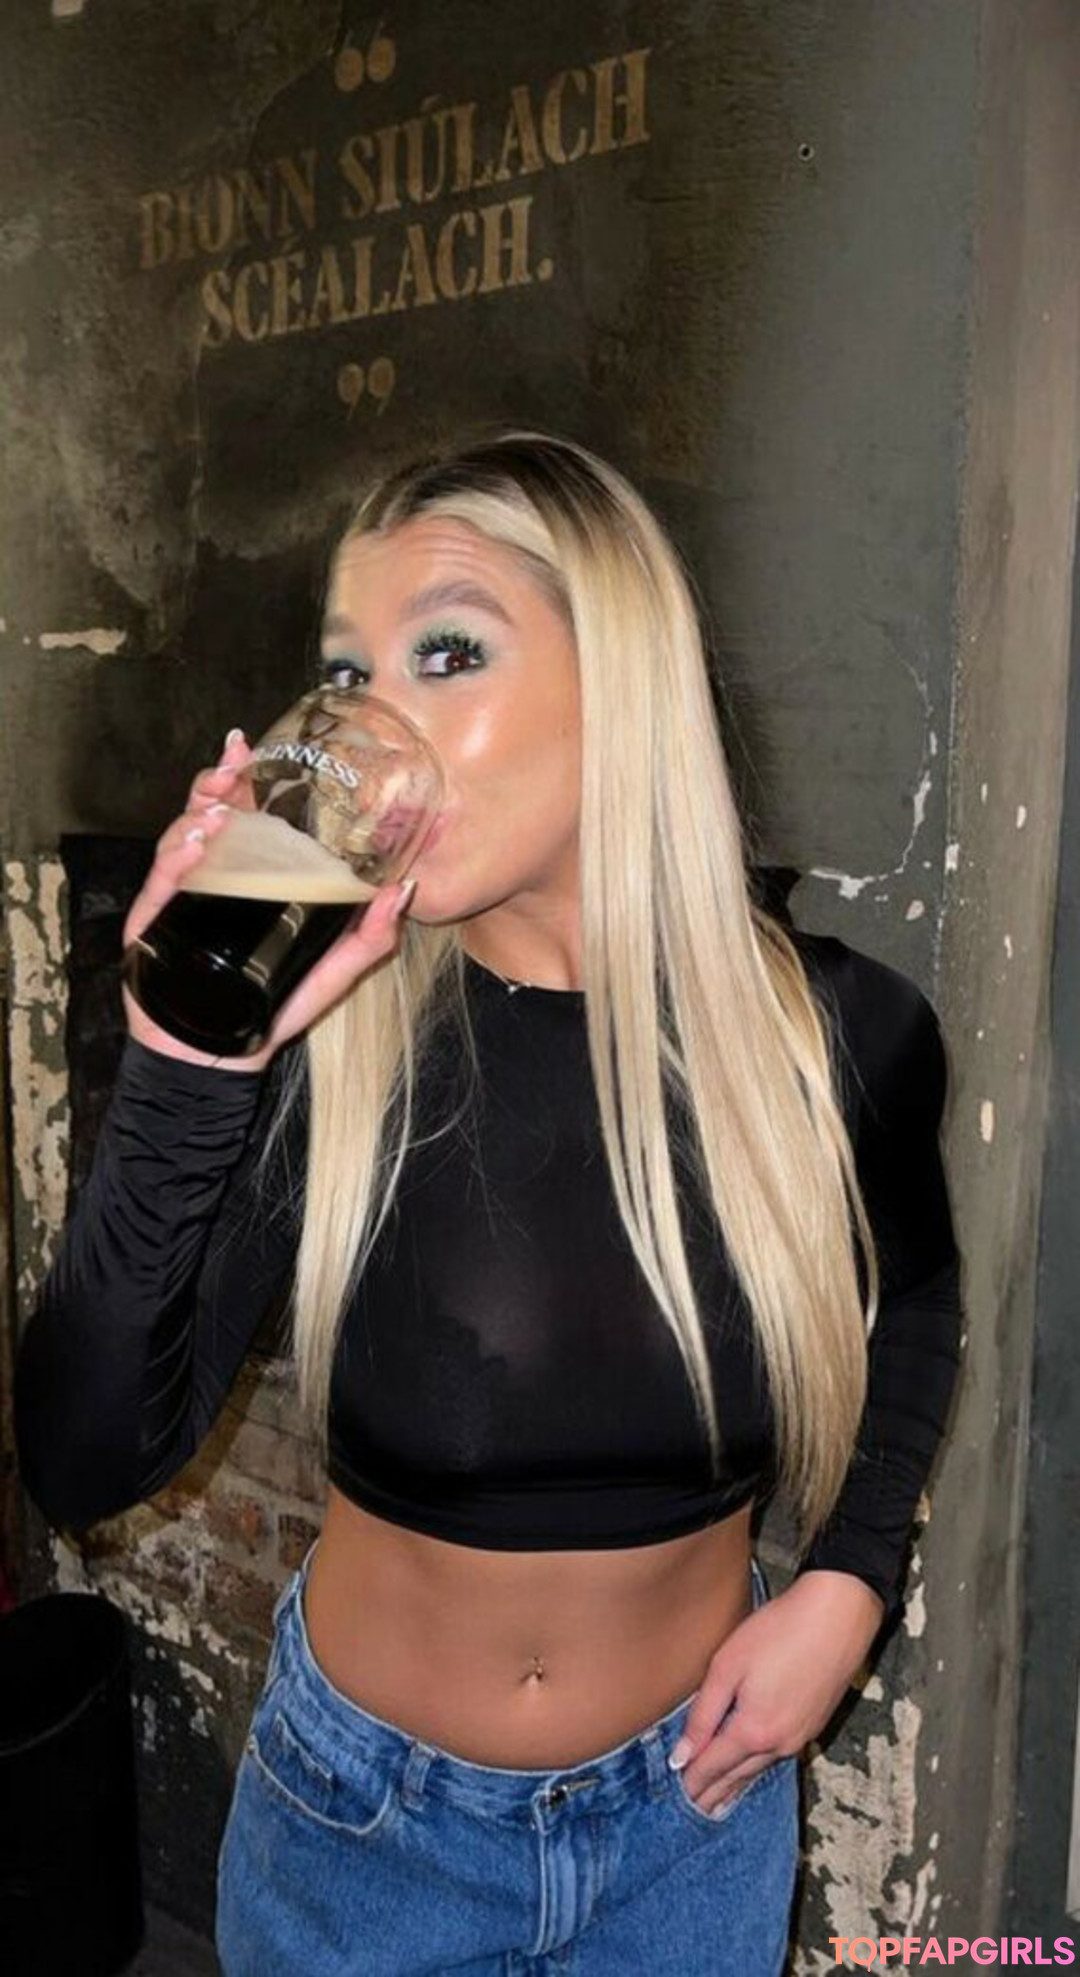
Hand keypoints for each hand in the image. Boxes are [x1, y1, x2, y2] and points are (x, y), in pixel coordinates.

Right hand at [122, 728, 416, 1073]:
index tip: (252, 750)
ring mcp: (179, 899)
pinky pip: (161, 882)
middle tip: (234, 762)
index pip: (242, 817)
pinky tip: (196, 843)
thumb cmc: (270, 1010)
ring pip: (179, 840)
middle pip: (206, 816)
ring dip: (197, 814)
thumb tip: (403, 890)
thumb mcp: (330, 972)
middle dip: (216, 782)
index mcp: (249, 879)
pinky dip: (176, 858)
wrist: (216, 1059)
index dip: (243, 780)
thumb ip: (368, 937)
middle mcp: (211, 880)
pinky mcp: (153, 924)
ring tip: (218, 805)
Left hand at [672, 1569, 885, 1814]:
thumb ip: (703, 1715)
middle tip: (694, 1809)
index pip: (713, 1767)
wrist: (838, 1616)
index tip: (676, 1794)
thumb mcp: (728, 1666)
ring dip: (736, 1786)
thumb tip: (682, 1757)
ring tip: (719, 1801)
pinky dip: (758, 1769)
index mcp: (752, 1731)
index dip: (692, 1781)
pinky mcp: (814, 1725)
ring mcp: (800, 1737)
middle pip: (737, 1776)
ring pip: (759, 1770)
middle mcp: (778, 1744)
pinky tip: (754, 1770)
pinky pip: (778, 1757)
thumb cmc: (778, 1631)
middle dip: (712, 1792)